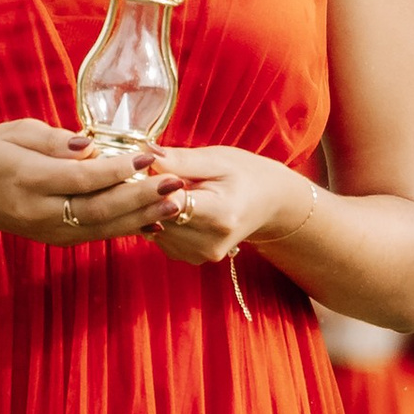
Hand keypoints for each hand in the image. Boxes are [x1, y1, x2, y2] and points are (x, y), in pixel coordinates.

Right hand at [0, 119, 166, 244]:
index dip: (117, 169)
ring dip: (141, 217)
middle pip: (98, 208)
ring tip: (174, 204)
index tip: (148, 155)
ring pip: (101, 228)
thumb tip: (90, 146)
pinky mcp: (57, 240)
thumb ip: (54, 139)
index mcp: (28, 178)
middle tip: (174, 185)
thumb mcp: (16, 132)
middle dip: (140, 197)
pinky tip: (154, 219)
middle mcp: (40, 211)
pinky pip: (97, 235)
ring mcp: (49, 231)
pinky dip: (127, 228)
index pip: (81, 178)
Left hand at [135, 143, 297, 267]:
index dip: (153, 185)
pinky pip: (161, 238)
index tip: (147, 168)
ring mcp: (202, 255)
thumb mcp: (217, 159)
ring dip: (152, 209)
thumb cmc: (243, 175)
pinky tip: (171, 206)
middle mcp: (212, 242)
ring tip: (166, 189)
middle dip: (149, 196)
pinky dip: (160, 221)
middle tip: (151, 173)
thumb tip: (147, 155)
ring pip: (155, 230)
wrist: (267, 203)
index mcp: (221, 215)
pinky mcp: (192, 259)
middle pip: (158, 218)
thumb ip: (182, 160)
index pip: (170, 203)